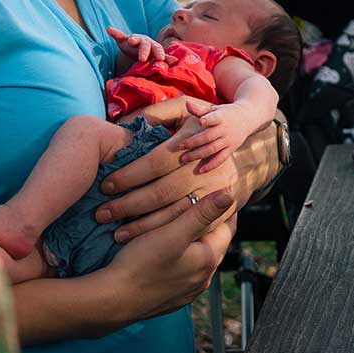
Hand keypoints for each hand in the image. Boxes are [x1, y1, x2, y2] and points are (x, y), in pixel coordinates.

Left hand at [94, 125, 239, 240]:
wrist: (252, 152)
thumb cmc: (205, 129)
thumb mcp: (186, 111)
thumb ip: (155, 114)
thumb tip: (120, 125)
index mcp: (196, 142)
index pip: (158, 161)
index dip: (131, 174)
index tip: (106, 184)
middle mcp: (207, 169)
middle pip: (163, 191)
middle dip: (129, 204)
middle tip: (101, 213)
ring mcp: (216, 194)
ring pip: (175, 214)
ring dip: (143, 226)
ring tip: (115, 232)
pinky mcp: (221, 213)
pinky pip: (189, 228)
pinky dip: (164, 234)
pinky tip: (143, 241)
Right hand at [97, 183, 239, 322]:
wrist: (113, 301)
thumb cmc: (141, 264)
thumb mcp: (173, 232)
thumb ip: (201, 214)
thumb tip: (229, 195)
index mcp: (209, 260)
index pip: (228, 228)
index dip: (224, 209)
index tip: (220, 194)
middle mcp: (203, 279)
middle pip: (213, 244)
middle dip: (208, 225)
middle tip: (201, 205)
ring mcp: (187, 291)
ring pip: (197, 258)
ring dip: (192, 243)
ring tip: (181, 225)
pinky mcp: (171, 298)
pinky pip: (182, 272)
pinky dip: (179, 259)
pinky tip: (166, 253)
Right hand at [105, 25, 166, 69]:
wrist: (137, 48)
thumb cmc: (149, 53)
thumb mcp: (155, 56)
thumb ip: (165, 58)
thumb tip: (177, 61)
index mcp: (153, 46)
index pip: (157, 49)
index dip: (159, 53)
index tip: (160, 59)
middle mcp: (145, 41)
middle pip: (146, 45)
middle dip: (144, 51)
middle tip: (142, 59)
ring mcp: (134, 39)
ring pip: (134, 38)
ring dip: (132, 39)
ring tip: (130, 40)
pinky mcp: (123, 39)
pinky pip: (119, 35)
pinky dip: (114, 32)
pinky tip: (109, 29)